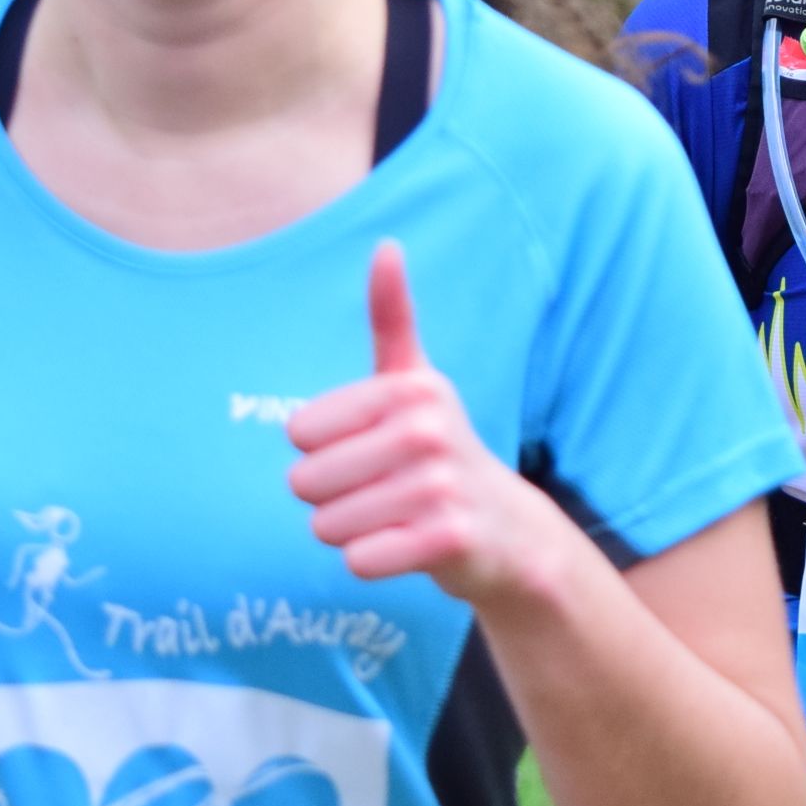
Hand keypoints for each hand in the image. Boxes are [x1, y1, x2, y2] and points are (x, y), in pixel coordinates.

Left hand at [288, 242, 547, 601]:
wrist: (506, 529)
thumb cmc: (439, 449)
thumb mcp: (417, 380)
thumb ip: (392, 317)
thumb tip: (386, 245)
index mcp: (414, 388)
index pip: (299, 433)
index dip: (323, 451)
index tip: (370, 448)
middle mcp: (430, 431)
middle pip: (306, 483)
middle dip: (331, 498)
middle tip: (382, 490)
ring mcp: (441, 487)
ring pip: (326, 525)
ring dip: (351, 531)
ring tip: (395, 517)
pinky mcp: (446, 540)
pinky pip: (358, 560)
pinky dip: (372, 560)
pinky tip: (407, 546)